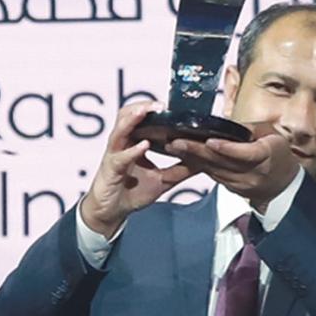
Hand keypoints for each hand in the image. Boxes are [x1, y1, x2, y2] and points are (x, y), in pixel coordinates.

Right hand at [79, 104, 202, 240]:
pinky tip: (144, 145)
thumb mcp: (163, 179)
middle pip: (127, 115)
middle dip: (143, 107)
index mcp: (134, 142)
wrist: (112, 212)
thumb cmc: (132, 192)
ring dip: (133, 119)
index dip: (154, 109)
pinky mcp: (111, 169)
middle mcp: (123, 144)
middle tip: (161, 104)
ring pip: (120, 130)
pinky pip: (121, 157)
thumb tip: (204, 161)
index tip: (172, 104)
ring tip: (147, 111)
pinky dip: (132, 150)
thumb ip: (181, 169)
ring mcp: (115, 155)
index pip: (141, 118)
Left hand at [171, 122, 299, 208]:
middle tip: (177, 142)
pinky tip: (185, 156)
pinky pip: (213, 175)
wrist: (283, 185)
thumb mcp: (271, 134)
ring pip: (214, 170)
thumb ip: (249, 129)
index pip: (244, 154)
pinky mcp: (232, 188)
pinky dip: (198, 165)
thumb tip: (226, 125)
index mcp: (266, 156)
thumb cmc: (278, 154)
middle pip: (222, 162)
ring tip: (175, 147)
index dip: (227, 148)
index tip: (210, 141)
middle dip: (197, 151)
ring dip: (192, 159)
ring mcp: (241, 184)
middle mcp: (252, 173)